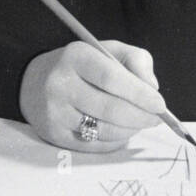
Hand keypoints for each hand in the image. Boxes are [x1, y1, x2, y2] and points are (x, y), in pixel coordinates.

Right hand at [19, 40, 165, 152]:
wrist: (35, 82)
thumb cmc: (83, 65)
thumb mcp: (108, 50)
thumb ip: (136, 60)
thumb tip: (152, 88)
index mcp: (76, 57)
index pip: (111, 77)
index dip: (139, 94)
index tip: (160, 104)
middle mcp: (60, 84)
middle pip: (109, 108)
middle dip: (140, 117)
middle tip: (157, 118)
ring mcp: (55, 112)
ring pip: (103, 130)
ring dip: (130, 130)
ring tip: (140, 123)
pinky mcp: (54, 134)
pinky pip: (94, 145)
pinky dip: (115, 141)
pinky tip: (122, 131)